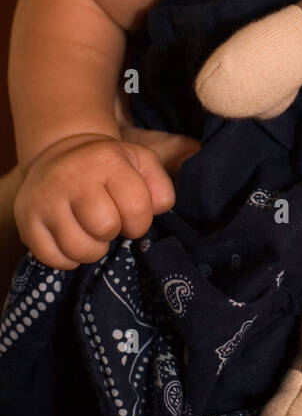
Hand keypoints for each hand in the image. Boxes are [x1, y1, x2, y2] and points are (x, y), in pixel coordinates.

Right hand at [13, 130, 196, 270]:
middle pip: (105, 228)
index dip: (140, 220)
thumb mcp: (139, 161)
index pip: (136, 206)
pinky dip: (69, 258)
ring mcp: (46, 202)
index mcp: (106, 161)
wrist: (59, 156)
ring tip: (92, 233)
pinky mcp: (27, 223)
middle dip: (115, 232)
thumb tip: (160, 209)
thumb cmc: (107, 166)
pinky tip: (73, 238)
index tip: (133, 216)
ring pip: (78, 249)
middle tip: (110, 223)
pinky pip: (54, 259)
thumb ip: (159, 184)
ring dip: (93, 249)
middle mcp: (72, 179)